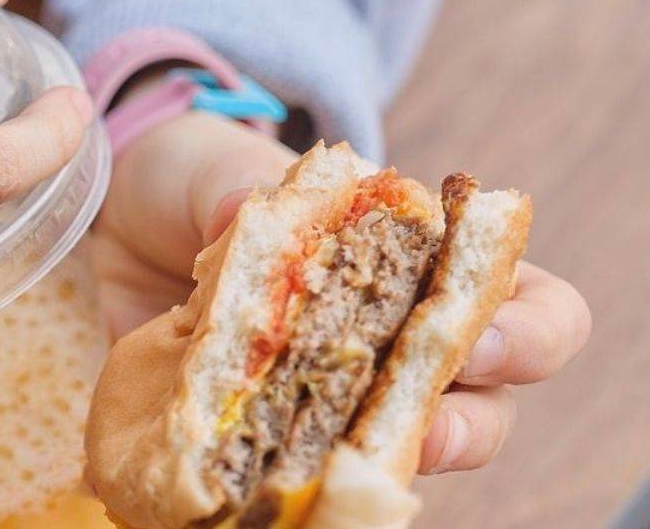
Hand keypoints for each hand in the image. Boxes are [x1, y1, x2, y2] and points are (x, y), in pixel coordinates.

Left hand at [90, 109, 589, 476]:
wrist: (120, 218)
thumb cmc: (202, 181)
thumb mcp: (216, 167)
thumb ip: (238, 187)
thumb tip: (240, 217)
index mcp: (427, 262)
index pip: (529, 305)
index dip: (526, 332)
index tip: (478, 338)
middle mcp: (402, 340)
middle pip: (488, 404)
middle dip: (468, 423)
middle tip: (426, 428)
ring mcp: (342, 395)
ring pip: (406, 453)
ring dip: (388, 464)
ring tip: (349, 466)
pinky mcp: (273, 431)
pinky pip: (307, 476)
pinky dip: (296, 482)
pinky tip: (267, 483)